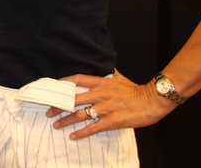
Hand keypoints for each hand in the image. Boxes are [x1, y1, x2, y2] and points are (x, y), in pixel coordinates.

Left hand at [45, 70, 177, 139]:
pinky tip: (73, 136)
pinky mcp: (113, 120)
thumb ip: (105, 74)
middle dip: (59, 105)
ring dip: (66, 120)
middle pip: (73, 99)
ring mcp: (106, 108)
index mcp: (101, 82)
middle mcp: (101, 94)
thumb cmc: (134, 90)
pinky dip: (82, 133)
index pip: (77, 79)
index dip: (63, 83)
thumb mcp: (118, 77)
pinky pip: (93, 127)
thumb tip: (99, 65)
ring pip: (80, 114)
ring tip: (56, 125)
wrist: (152, 101)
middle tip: (48, 111)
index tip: (52, 88)